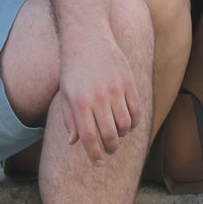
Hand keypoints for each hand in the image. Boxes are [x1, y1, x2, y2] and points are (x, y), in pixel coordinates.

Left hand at [51, 31, 146, 165]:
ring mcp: (115, 90)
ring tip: (116, 134)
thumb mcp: (65, 94)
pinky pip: (137, 111)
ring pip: (126, 125)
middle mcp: (98, 98)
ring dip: (122, 135)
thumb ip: (70, 119)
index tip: (99, 164)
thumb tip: (74, 143)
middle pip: (110, 135)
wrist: (87, 39)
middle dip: (110, 148)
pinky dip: (133, 122)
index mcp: (78, 103)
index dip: (95, 154)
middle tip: (109, 151)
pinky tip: (127, 123)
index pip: (89, 137)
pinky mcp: (129, 83)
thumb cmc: (72, 69)